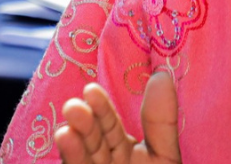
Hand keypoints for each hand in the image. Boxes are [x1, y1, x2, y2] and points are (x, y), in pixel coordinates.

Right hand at [55, 71, 181, 163]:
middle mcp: (107, 162)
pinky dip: (71, 158)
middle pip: (92, 141)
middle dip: (84, 124)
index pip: (109, 127)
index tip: (90, 90)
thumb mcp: (165, 157)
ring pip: (82, 158)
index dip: (101, 109)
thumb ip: (161, 122)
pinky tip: (65, 138)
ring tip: (65, 130)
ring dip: (73, 145)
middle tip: (73, 107)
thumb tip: (162, 75)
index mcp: (125, 153)